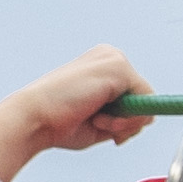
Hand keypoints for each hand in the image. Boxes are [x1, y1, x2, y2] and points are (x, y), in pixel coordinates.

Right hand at [0, 47, 148, 179]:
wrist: (33, 117)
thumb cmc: (59, 123)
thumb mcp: (100, 121)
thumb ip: (124, 118)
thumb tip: (149, 117)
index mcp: (102, 67)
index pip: (132, 96)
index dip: (123, 120)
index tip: (99, 124)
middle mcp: (110, 57)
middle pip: (142, 98)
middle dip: (126, 121)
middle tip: (96, 123)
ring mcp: (115, 59)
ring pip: (145, 102)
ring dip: (123, 122)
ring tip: (94, 119)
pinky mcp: (119, 67)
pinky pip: (144, 103)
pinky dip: (125, 120)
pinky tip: (99, 116)